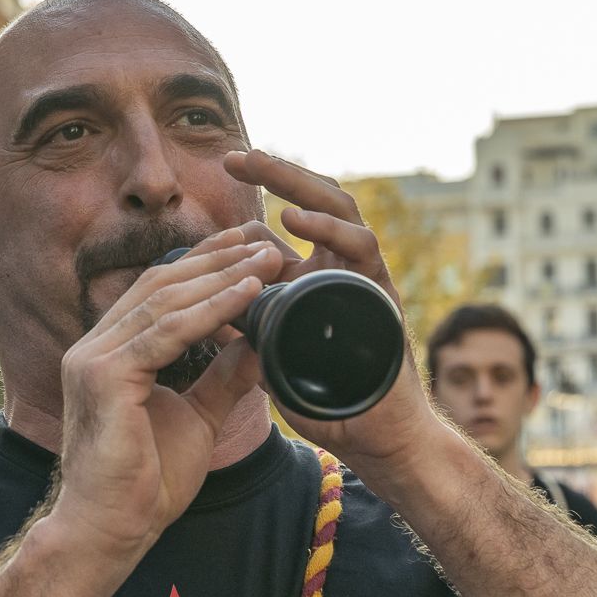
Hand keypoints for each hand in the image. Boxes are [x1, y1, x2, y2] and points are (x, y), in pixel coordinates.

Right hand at [50, 231, 288, 558]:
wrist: (112, 532)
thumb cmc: (146, 483)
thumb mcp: (198, 418)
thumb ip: (222, 378)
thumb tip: (259, 344)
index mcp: (108, 351)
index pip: (157, 291)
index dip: (204, 264)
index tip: (247, 247)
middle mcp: (94, 346)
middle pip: (161, 285)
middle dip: (217, 260)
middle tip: (264, 241)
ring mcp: (93, 358)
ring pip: (166, 302)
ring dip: (222, 278)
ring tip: (267, 262)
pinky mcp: (105, 377)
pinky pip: (166, 333)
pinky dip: (212, 311)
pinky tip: (248, 295)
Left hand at [221, 150, 445, 473]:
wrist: (380, 440)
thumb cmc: (333, 401)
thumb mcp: (276, 353)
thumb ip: (253, 328)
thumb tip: (213, 310)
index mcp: (322, 274)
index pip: (294, 217)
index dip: (264, 191)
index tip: (227, 167)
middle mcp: (348, 268)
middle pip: (318, 201)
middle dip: (278, 172)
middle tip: (236, 155)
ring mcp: (368, 277)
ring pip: (342, 211)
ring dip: (300, 186)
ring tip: (261, 166)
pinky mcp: (382, 297)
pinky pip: (361, 251)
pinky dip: (327, 232)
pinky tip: (295, 220)